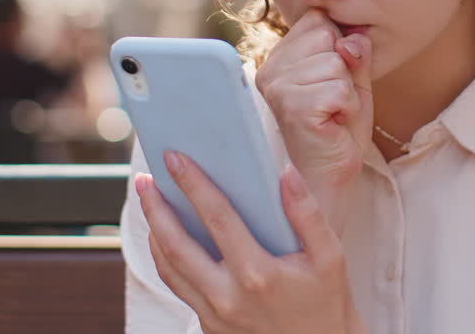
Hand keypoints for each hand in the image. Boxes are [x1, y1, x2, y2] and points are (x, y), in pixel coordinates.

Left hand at [137, 154, 368, 333]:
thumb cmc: (328, 303)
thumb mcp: (330, 256)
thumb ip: (308, 213)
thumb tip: (286, 174)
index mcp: (259, 274)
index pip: (218, 217)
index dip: (194, 184)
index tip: (176, 158)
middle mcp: (229, 297)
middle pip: (176, 245)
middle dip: (156, 208)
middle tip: (144, 179)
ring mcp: (215, 315)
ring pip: (169, 269)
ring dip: (154, 232)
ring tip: (150, 203)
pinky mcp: (209, 326)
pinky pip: (178, 287)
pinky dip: (166, 259)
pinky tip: (166, 237)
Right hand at [253, 9, 372, 232]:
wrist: (330, 173)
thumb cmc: (339, 125)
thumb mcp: (353, 78)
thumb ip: (355, 51)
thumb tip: (353, 38)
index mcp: (280, 56)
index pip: (319, 19)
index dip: (339, 47)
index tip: (331, 79)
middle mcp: (270, 68)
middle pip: (328, 35)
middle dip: (344, 69)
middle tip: (333, 100)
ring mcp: (278, 87)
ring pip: (336, 62)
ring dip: (348, 91)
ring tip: (332, 112)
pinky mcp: (293, 107)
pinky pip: (340, 88)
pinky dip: (348, 107)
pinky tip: (333, 122)